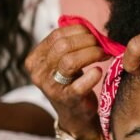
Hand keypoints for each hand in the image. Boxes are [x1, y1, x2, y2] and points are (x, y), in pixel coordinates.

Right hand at [25, 25, 106, 139]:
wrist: (75, 115)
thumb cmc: (71, 82)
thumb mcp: (63, 61)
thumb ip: (69, 42)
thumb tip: (86, 24)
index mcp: (35, 59)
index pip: (57, 35)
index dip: (80, 31)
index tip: (95, 34)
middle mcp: (38, 73)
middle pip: (63, 46)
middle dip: (88, 41)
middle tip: (103, 45)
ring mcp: (50, 87)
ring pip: (70, 61)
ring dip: (92, 54)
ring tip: (104, 55)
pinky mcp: (66, 100)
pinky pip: (79, 85)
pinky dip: (93, 75)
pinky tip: (99, 71)